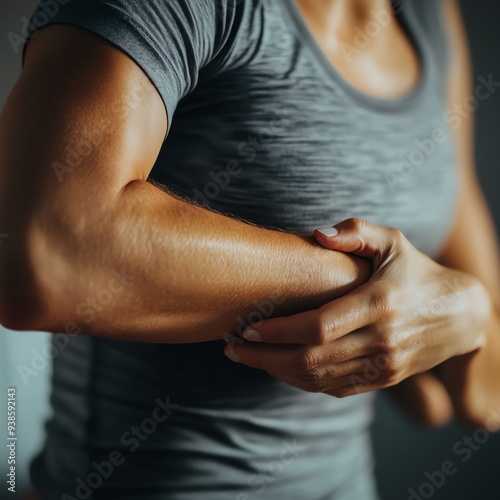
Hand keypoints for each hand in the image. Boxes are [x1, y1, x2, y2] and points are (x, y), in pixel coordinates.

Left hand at [224, 218, 489, 396]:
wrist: (460, 316)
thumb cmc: (417, 271)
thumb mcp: (394, 241)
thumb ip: (357, 232)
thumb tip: (317, 234)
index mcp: (379, 303)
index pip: (317, 327)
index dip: (277, 331)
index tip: (246, 327)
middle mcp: (381, 340)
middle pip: (310, 359)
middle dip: (265, 356)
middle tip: (232, 347)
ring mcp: (383, 365)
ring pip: (318, 379)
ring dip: (277, 371)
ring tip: (247, 358)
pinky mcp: (382, 378)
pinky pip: (334, 388)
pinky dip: (301, 381)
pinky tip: (278, 367)